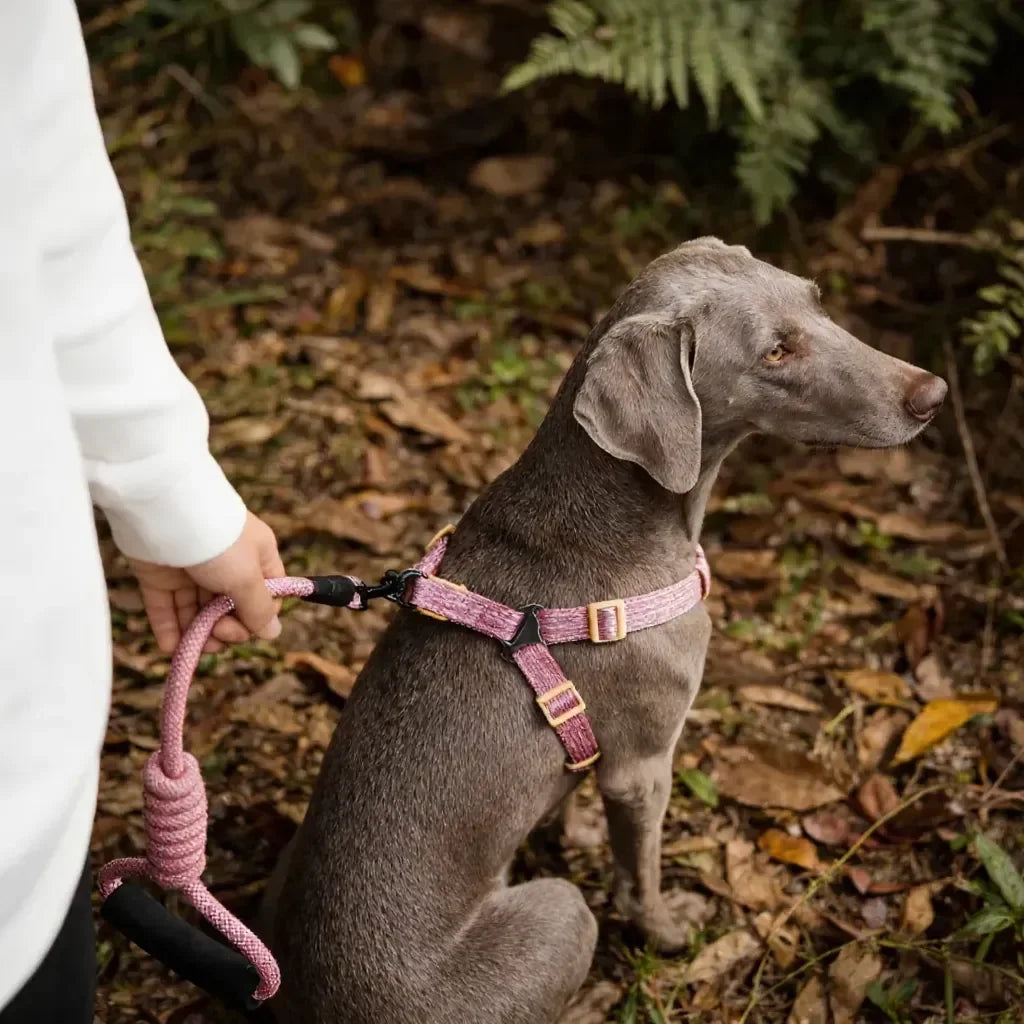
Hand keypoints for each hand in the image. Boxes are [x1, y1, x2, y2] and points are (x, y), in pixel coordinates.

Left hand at [128, 512, 285, 653]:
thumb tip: (273, 633)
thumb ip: (259, 609)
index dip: (257, 618)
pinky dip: (170, 630)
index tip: (246, 626)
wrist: (165, 512)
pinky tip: (172, 649)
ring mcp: (193, 570)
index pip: (266, 597)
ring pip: (198, 613)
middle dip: (226, 629)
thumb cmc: (218, 541)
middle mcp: (227, 565)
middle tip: (217, 632)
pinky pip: (167, 609)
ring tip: (194, 646)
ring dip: (199, 635)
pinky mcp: (161, 576)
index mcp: (256, 558)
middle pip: (231, 609)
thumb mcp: (247, 578)